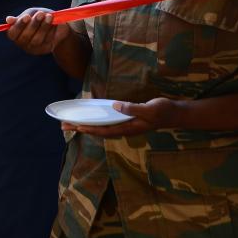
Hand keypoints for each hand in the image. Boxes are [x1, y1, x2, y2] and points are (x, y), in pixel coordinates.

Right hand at [5, 8, 70, 55]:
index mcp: (15, 33)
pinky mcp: (45, 49)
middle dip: (33, 24)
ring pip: (37, 40)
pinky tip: (54, 23)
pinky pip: (47, 40)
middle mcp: (22, 42)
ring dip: (43, 27)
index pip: (12, 33)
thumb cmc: (39, 16)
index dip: (19, 25)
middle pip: (25, 37)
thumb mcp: (31, 14)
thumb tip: (8, 20)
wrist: (57, 24)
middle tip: (40, 13)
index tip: (26, 16)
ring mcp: (34, 47)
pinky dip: (51, 30)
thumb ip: (22, 18)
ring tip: (49, 16)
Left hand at [62, 97, 179, 137]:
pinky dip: (96, 122)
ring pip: (101, 128)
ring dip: (86, 126)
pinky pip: (107, 123)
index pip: (103, 130)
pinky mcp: (127, 121)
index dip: (88, 129)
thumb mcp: (149, 109)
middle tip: (62, 126)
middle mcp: (124, 129)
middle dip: (81, 129)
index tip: (74, 127)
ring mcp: (125, 126)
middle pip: (98, 131)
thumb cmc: (163, 111)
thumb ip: (132, 108)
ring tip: (71, 123)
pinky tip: (90, 119)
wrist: (175, 113)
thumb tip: (115, 106)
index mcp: (128, 128)